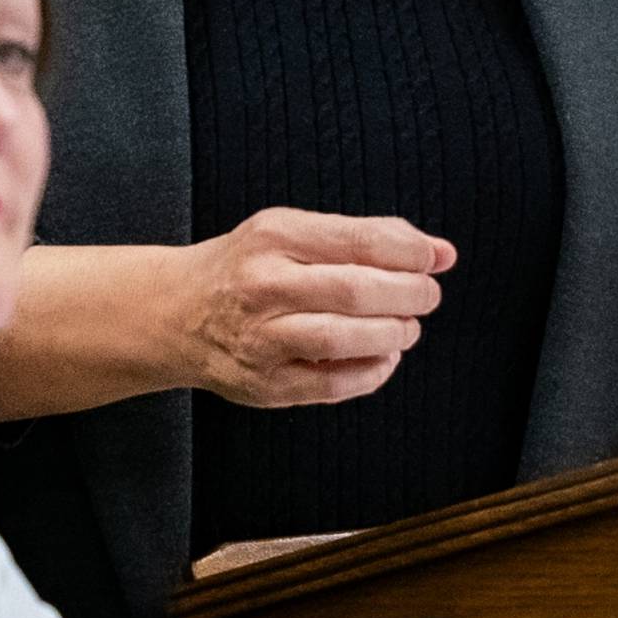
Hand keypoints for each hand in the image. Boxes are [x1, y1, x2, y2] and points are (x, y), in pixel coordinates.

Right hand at [175, 206, 455, 407]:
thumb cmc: (249, 266)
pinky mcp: (265, 385)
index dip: (410, 252)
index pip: (358, 240)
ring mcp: (260, 339)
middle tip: (426, 295)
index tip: (435, 259)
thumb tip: (441, 252)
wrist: (175, 313)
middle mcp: (263, 285)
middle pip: (354, 291)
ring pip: (342, 339)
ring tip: (406, 327)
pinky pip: (332, 385)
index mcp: (274, 236)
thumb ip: (367, 237)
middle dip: (408, 294)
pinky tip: (383, 356)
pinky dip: (372, 372)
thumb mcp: (293, 231)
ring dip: (392, 334)